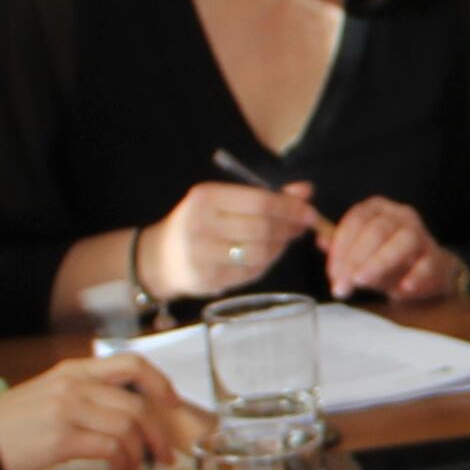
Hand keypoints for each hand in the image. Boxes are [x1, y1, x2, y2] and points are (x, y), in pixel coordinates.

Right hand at [0, 357, 195, 469]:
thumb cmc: (14, 424)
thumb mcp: (52, 395)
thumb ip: (88, 395)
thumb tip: (130, 412)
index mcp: (74, 371)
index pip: (131, 364)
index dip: (160, 382)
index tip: (173, 402)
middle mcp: (73, 386)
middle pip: (137, 403)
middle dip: (158, 432)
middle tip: (164, 453)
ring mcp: (67, 410)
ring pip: (128, 426)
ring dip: (141, 451)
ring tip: (137, 466)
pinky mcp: (61, 438)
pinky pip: (110, 447)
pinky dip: (123, 461)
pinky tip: (119, 469)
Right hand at [139, 179, 320, 303]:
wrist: (160, 258)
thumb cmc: (200, 223)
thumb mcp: (224, 201)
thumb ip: (265, 195)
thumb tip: (306, 190)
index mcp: (206, 197)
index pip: (259, 201)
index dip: (290, 207)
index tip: (309, 211)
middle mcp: (201, 225)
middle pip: (262, 228)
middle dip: (289, 228)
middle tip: (303, 227)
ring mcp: (203, 255)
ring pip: (260, 252)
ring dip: (280, 247)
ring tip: (284, 240)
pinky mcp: (209, 279)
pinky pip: (251, 272)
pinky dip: (267, 263)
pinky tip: (267, 255)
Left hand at [322, 194, 462, 302]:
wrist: (426, 272)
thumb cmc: (386, 260)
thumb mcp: (359, 253)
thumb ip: (340, 248)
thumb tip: (320, 240)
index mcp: (377, 209)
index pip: (356, 220)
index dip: (341, 247)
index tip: (332, 273)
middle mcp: (401, 215)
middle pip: (377, 230)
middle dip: (356, 259)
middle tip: (342, 284)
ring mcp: (421, 235)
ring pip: (403, 241)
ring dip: (380, 263)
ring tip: (362, 282)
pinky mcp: (436, 257)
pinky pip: (426, 264)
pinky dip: (414, 276)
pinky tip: (400, 290)